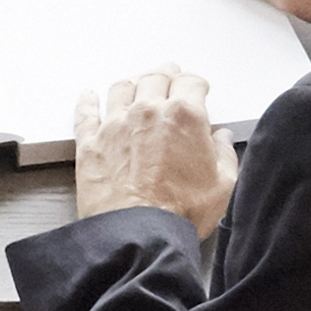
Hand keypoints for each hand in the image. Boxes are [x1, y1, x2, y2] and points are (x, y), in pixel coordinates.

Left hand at [73, 66, 232, 230]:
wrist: (139, 235)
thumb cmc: (179, 213)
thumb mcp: (223, 185)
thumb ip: (225, 155)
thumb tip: (222, 140)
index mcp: (184, 116)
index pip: (191, 82)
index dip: (196, 84)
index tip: (197, 88)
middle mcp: (147, 112)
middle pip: (155, 78)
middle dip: (165, 75)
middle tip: (168, 77)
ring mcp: (115, 125)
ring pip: (122, 88)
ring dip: (132, 83)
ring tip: (136, 85)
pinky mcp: (90, 143)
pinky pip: (85, 112)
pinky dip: (87, 101)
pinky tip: (88, 96)